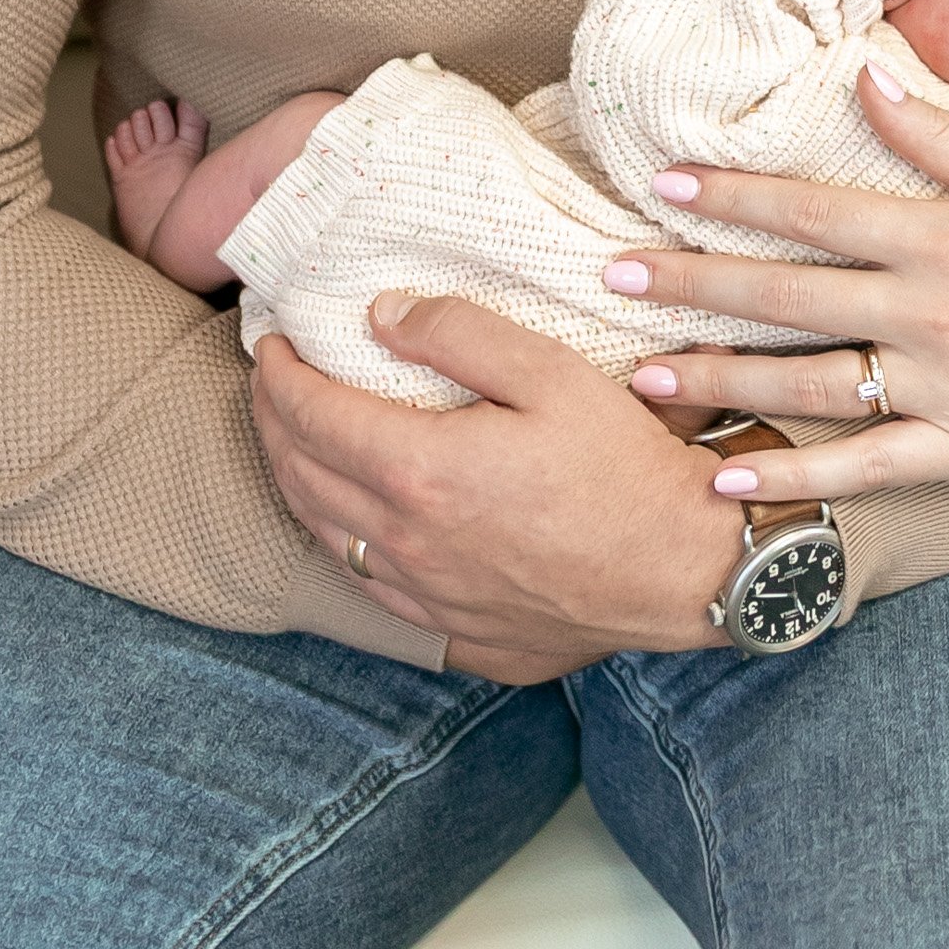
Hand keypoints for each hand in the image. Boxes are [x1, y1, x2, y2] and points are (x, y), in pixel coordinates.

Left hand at [251, 300, 742, 682]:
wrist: (679, 571)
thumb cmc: (623, 466)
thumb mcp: (551, 371)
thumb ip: (460, 334)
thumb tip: (382, 317)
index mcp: (423, 471)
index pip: (312, 416)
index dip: (279, 375)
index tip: (271, 342)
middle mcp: (408, 542)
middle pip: (302, 477)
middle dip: (271, 422)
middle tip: (269, 382)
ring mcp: (427, 596)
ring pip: (325, 537)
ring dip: (294, 482)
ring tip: (291, 442)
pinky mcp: (454, 632)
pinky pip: (368, 586)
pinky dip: (338, 540)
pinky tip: (349, 519)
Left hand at [611, 65, 948, 508]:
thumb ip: (937, 135)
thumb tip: (861, 82)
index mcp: (947, 235)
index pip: (814, 212)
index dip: (731, 197)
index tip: (659, 184)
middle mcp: (936, 313)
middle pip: (788, 297)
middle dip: (691, 286)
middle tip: (609, 277)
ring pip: (809, 387)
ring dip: (719, 381)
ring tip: (642, 373)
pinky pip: (867, 472)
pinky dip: (795, 481)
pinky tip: (727, 482)